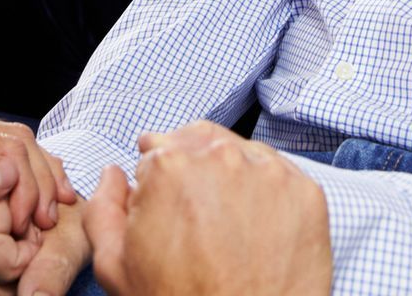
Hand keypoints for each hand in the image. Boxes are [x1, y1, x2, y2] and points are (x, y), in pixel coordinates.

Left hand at [0, 111, 77, 295]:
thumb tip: (9, 171)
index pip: (3, 144)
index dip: (26, 183)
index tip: (31, 224)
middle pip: (14, 140)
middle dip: (38, 181)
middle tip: (48, 221)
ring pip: (16, 148)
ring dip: (37, 181)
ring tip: (51, 215)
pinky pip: (5, 161)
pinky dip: (26, 182)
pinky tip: (41, 203)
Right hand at [83, 121, 332, 295]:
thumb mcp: (116, 268)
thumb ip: (104, 209)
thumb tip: (114, 175)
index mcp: (169, 166)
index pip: (157, 152)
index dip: (156, 183)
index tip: (165, 207)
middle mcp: (221, 158)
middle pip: (199, 143)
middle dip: (192, 167)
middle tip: (194, 212)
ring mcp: (270, 173)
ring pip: (242, 155)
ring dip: (230, 176)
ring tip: (226, 223)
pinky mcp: (307, 194)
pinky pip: (281, 178)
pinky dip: (267, 194)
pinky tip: (257, 228)